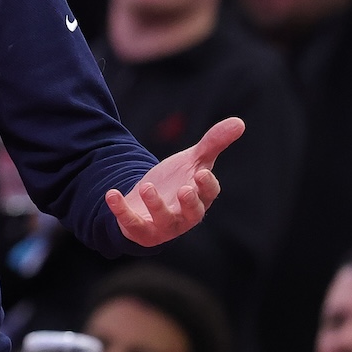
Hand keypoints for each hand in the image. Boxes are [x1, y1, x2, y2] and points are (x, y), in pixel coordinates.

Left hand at [106, 117, 243, 246]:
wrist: (145, 203)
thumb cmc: (176, 182)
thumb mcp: (192, 161)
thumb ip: (213, 143)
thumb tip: (239, 122)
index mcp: (200, 198)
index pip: (210, 194)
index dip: (207, 185)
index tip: (202, 172)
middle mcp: (185, 215)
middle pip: (193, 214)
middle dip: (190, 203)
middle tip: (185, 189)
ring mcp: (163, 225)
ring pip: (164, 221)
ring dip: (156, 205)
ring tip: (146, 186)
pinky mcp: (140, 229)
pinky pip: (131, 223)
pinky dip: (121, 210)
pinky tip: (112, 193)